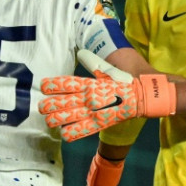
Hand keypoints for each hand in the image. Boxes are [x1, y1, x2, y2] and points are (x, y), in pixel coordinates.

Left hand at [39, 50, 175, 140]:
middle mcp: (90, 97)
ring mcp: (95, 111)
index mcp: (91, 83)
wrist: (144, 97)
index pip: (68, 83)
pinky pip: (82, 130)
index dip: (54, 85)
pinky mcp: (101, 123)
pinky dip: (71, 132)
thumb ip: (93, 62)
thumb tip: (81, 52)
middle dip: (49, 105)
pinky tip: (64, 133)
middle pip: (63, 102)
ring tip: (49, 120)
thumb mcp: (108, 70)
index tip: (43, 85)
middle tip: (42, 106)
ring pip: (69, 117)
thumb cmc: (125, 82)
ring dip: (56, 119)